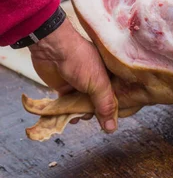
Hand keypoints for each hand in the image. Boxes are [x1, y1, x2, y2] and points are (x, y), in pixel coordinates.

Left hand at [28, 18, 117, 132]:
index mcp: (110, 77)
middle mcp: (97, 81)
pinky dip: (69, 112)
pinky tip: (70, 118)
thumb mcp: (99, 84)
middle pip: (99, 103)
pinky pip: (70, 104)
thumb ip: (105, 106)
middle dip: (96, 113)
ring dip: (82, 114)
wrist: (53, 49)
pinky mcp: (65, 88)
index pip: (116, 97)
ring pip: (84, 105)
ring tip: (80, 117)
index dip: (113, 110)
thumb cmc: (81, 61)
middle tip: (93, 118)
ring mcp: (80, 85)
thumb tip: (111, 128)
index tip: (111, 121)